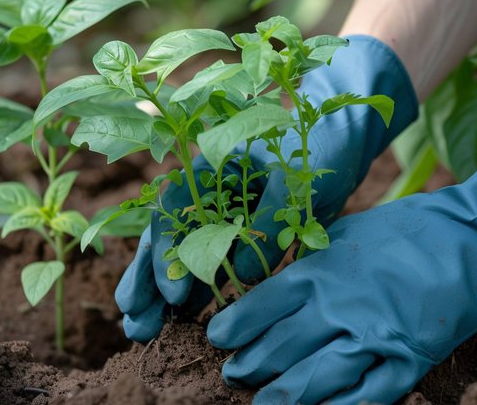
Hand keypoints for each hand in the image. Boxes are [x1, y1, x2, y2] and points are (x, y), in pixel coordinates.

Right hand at [117, 36, 418, 341]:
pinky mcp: (237, 239)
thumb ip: (266, 217)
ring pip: (180, 257)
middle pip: (165, 239)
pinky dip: (194, 293)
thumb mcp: (293, 178)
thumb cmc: (315, 152)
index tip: (174, 294)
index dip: (166, 253)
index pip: (171, 211)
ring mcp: (219, 219)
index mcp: (209, 170)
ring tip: (143, 331)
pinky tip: (181, 321)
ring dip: (162, 294)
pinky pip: (209, 267)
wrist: (339, 146)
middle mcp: (206, 197)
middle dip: (147, 282)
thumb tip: (241, 275)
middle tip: (136, 324)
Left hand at [207, 126, 476, 403]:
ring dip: (283, 395)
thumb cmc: (406, 228)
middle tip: (233, 375)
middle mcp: (342, 306)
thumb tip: (275, 289)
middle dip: (250, 367)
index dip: (235, 329)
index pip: (262, 307)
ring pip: (316, 379)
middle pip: (281, 348)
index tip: (219, 339)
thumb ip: (310, 263)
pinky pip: (367, 396)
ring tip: (262, 402)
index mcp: (323, 270)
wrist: (474, 234)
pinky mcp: (411, 358)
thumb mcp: (346, 234)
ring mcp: (377, 336)